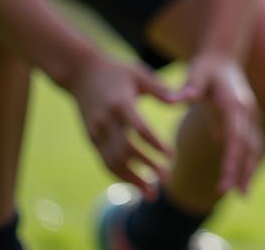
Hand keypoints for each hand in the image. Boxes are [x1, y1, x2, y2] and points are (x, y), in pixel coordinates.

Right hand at [68, 52, 176, 197]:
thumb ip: (160, 89)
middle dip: (147, 167)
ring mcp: (96, 132)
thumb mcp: (139, 74)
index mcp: (121, 103)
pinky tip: (134, 183)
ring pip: (113, 162)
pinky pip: (104, 162)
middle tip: (167, 179)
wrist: (82, 73)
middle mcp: (106, 121)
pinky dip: (119, 175)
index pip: (139, 130)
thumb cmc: (117, 71)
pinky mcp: (91, 138)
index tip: (172, 156)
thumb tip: (182, 100)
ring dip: (132, 180)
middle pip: (126, 150)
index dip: (155, 145)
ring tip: (151, 193)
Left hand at [180, 51, 262, 194]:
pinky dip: (249, 162)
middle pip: (248, 145)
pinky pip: (251, 144)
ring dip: (250, 170)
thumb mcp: (196, 73)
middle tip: (236, 195)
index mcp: (236, 103)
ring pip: (254, 146)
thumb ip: (189, 87)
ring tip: (243, 195)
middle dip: (242, 170)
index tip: (225, 182)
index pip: (236, 137)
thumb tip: (175, 99)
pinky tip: (242, 180)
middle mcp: (247, 111)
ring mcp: (250, 115)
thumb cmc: (206, 67)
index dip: (232, 160)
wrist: (222, 56)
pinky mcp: (247, 120)